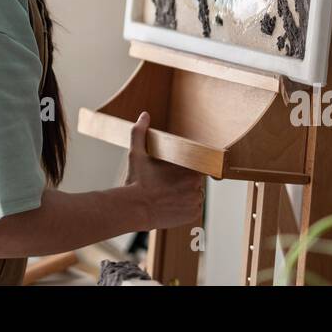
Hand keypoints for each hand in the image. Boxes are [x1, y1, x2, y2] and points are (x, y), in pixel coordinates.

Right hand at [124, 111, 204, 229]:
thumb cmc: (136, 182)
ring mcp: (195, 201)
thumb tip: (144, 115)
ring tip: (169, 196)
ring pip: (195, 195)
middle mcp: (196, 185)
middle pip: (196, 180)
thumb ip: (140, 132)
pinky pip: (194, 209)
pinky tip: (172, 205)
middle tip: (168, 184)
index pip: (198, 164)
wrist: (134, 209)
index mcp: (188, 168)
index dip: (189, 168)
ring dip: (187, 195)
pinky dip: (186, 208)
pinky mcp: (193, 215)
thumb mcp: (137, 154)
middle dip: (185, 181)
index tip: (178, 170)